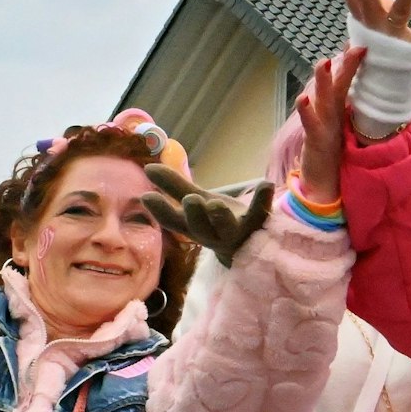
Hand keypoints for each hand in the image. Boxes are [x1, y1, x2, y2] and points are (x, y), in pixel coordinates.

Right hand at [141, 166, 275, 265]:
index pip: (174, 223)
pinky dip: (262, 200)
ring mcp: (237, 232)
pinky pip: (261, 214)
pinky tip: (264, 184)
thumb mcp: (196, 202)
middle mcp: (214, 233)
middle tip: (191, 200)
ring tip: (216, 203)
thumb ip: (175, 187)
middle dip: (195, 216)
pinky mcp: (259, 225)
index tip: (146, 196)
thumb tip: (148, 168)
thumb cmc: (218, 220)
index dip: (160, 211)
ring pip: (227, 228)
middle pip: (201, 229)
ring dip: (221, 217)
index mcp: (194, 227)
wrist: (253, 243)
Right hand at [294, 48, 366, 202]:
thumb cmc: (333, 153)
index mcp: (339, 110)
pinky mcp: (314, 140)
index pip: (347, 83)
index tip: (362, 44)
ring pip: (322, 100)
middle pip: (337, 86)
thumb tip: (365, 94)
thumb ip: (350, 110)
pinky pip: (310, 124)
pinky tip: (302, 98)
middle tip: (355, 46)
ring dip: (322, 81)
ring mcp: (319, 125)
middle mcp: (328, 113)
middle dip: (345, 66)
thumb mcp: (346, 129)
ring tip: (324, 61)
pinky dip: (306, 111)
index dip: (353, 65)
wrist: (320, 181)